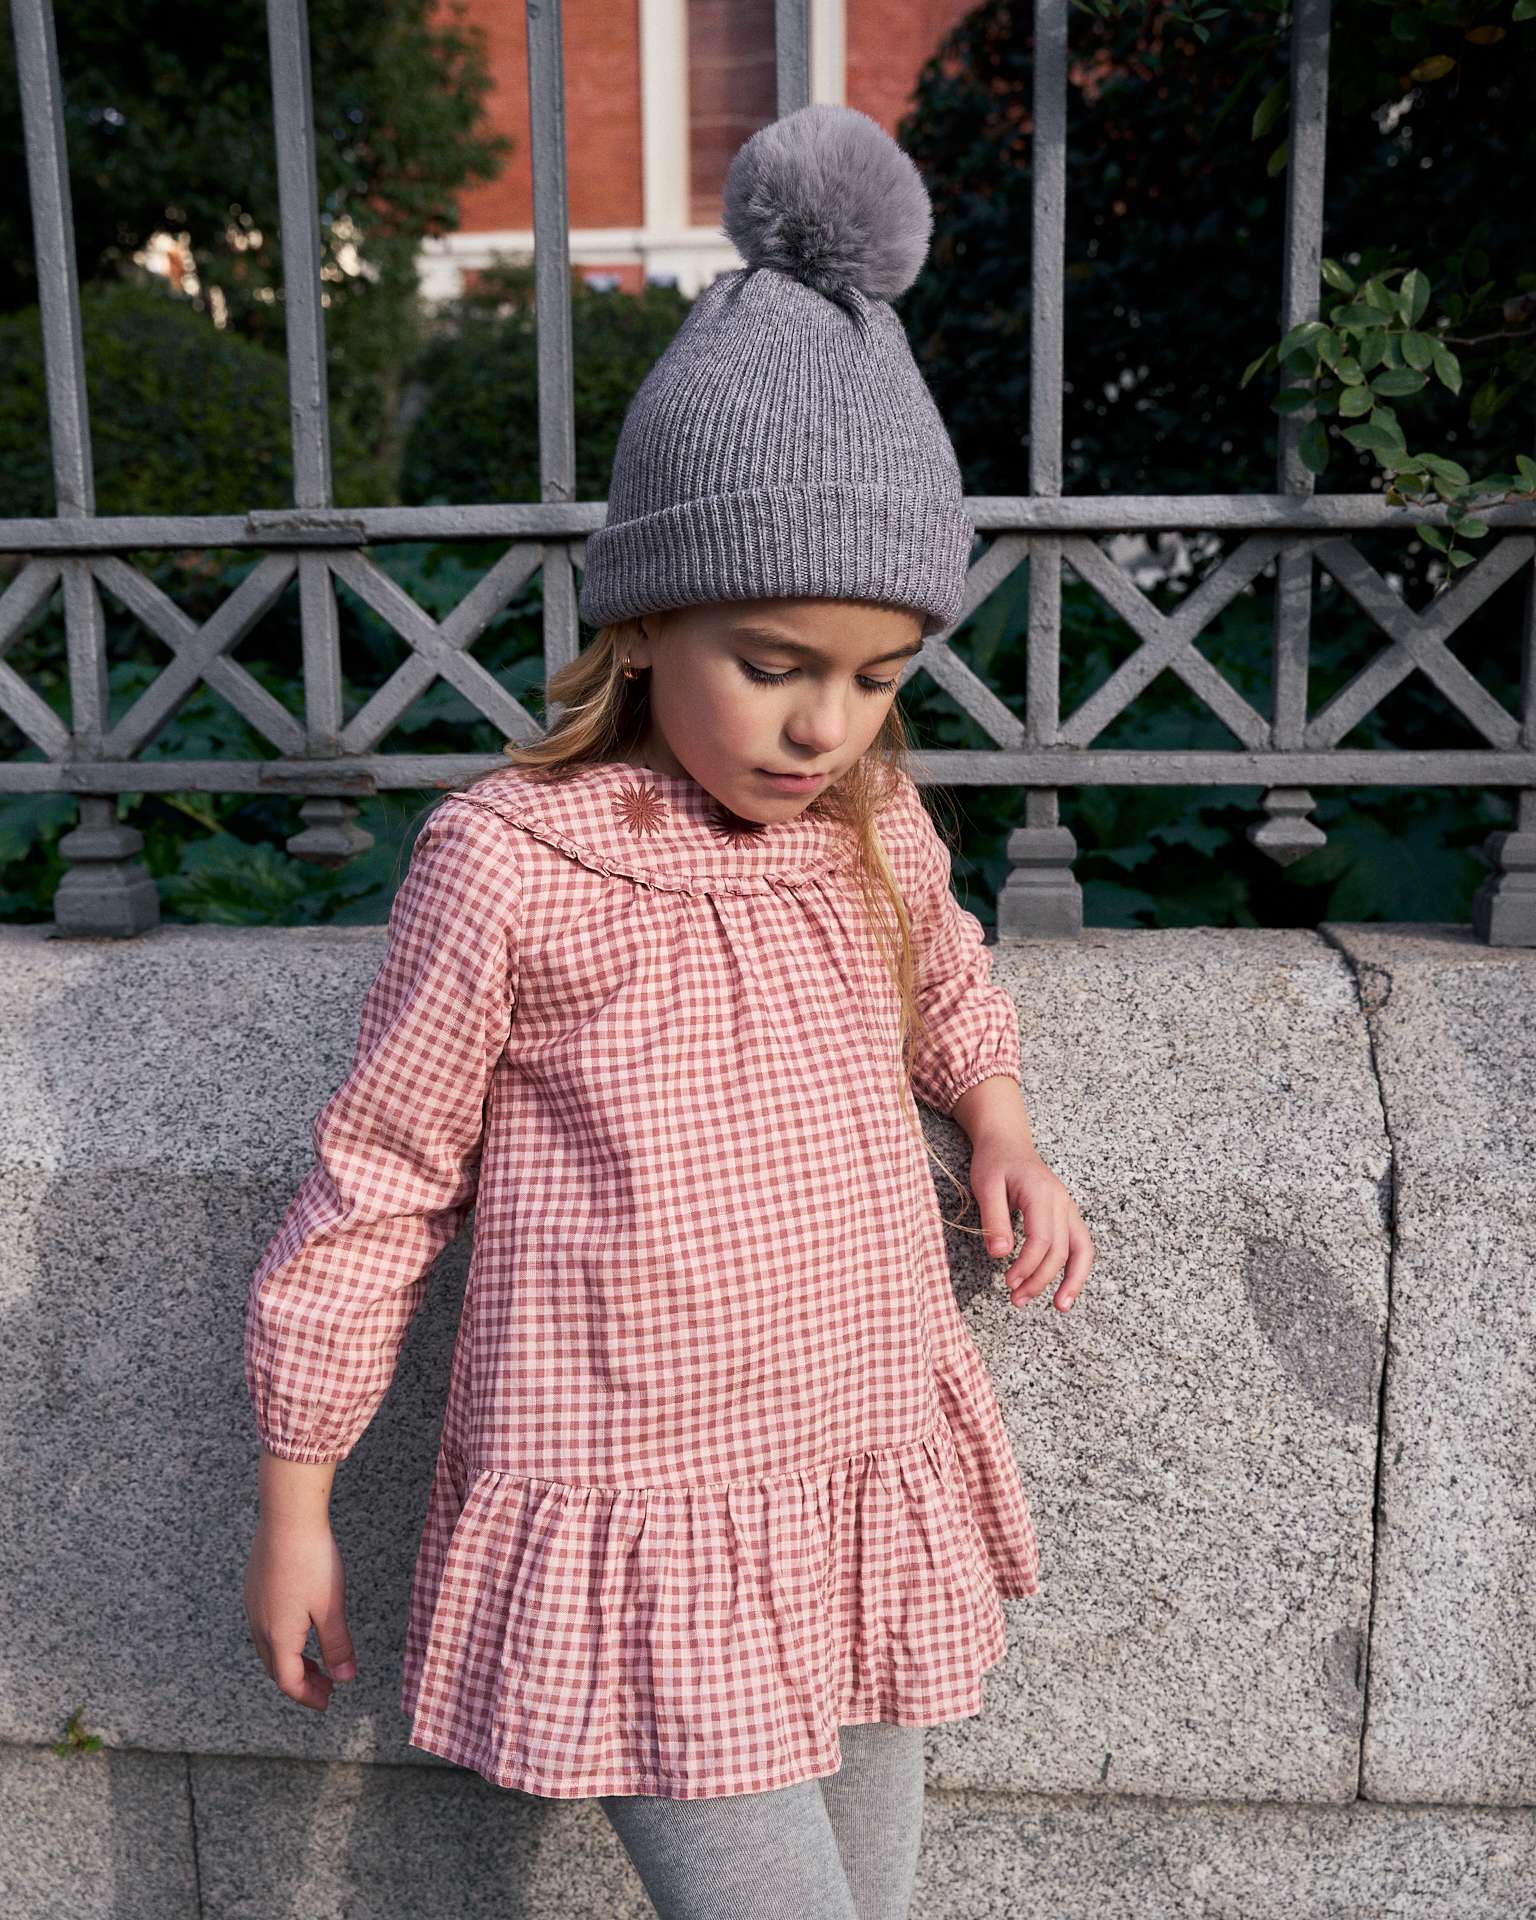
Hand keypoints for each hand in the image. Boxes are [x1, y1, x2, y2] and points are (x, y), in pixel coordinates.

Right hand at [244, 1516, 357, 1711]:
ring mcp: (254, 1604)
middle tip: (325, 1686)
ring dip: (291, 1660)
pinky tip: (302, 1624)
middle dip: (301, 1682)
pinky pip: (265, 1625)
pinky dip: (284, 1639)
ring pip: (269, 1647)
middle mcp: (259, 1625)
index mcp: (277, 1636)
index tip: (329, 1701)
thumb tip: (344, 1678)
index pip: (290, 1682)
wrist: (287, 1516)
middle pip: (276, 1668)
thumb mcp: (331, 1607)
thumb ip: (337, 1646)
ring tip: (317, 1660)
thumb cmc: (311, 1560)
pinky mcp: (255, 1587)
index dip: (310, 1697)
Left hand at [968, 1139, 1093, 1312]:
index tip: (1009, 1282)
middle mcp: (1061, 1201)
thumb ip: (993, 1219)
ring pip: (1081, 1249)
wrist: (1008, 1141)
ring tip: (1059, 1306)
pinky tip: (1065, 1290)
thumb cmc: (994, 1161)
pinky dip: (1076, 1269)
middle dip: (1041, 1279)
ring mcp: (1068, 1208)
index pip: (1041, 1239)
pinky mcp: (1067, 1215)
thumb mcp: (985, 1185)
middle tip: (1017, 1299)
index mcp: (1041, 1193)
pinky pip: (1080, 1245)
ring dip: (1071, 1281)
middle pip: (1060, 1250)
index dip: (1027, 1265)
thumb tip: (999, 1254)